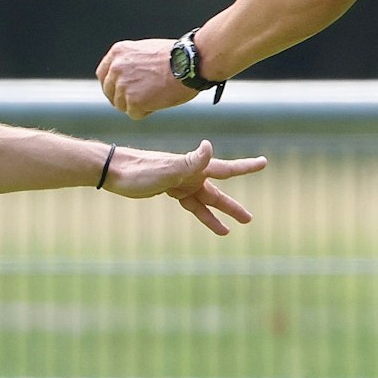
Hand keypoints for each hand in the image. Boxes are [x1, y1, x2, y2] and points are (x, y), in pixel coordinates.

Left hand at [97, 38, 195, 119]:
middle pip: (110, 92)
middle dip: (123, 97)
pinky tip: (159, 100)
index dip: (112, 85)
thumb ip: (131, 62)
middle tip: (142, 96)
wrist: (191, 62)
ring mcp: (123, 85)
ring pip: (122, 105)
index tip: (121, 90)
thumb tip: (125, 76)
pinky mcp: (133, 101)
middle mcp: (116, 68)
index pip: (103, 74)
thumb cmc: (177, 57)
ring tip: (156, 94)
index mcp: (118, 53)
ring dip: (137, 104)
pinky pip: (134, 114)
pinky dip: (146, 111)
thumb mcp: (146, 50)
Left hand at [102, 140, 266, 235]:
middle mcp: (190, 173)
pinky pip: (189, 204)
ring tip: (229, 231)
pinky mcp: (168, 190)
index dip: (246, 167)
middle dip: (232, 206)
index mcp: (193, 167)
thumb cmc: (139, 170)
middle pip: (217, 192)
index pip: (226, 168)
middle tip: (249, 219)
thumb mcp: (166, 169)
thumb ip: (189, 161)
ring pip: (204, 201)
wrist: (113, 171)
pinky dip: (199, 213)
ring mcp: (180, 182)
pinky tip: (207, 221)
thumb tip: (209, 146)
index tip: (264, 163)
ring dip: (216, 215)